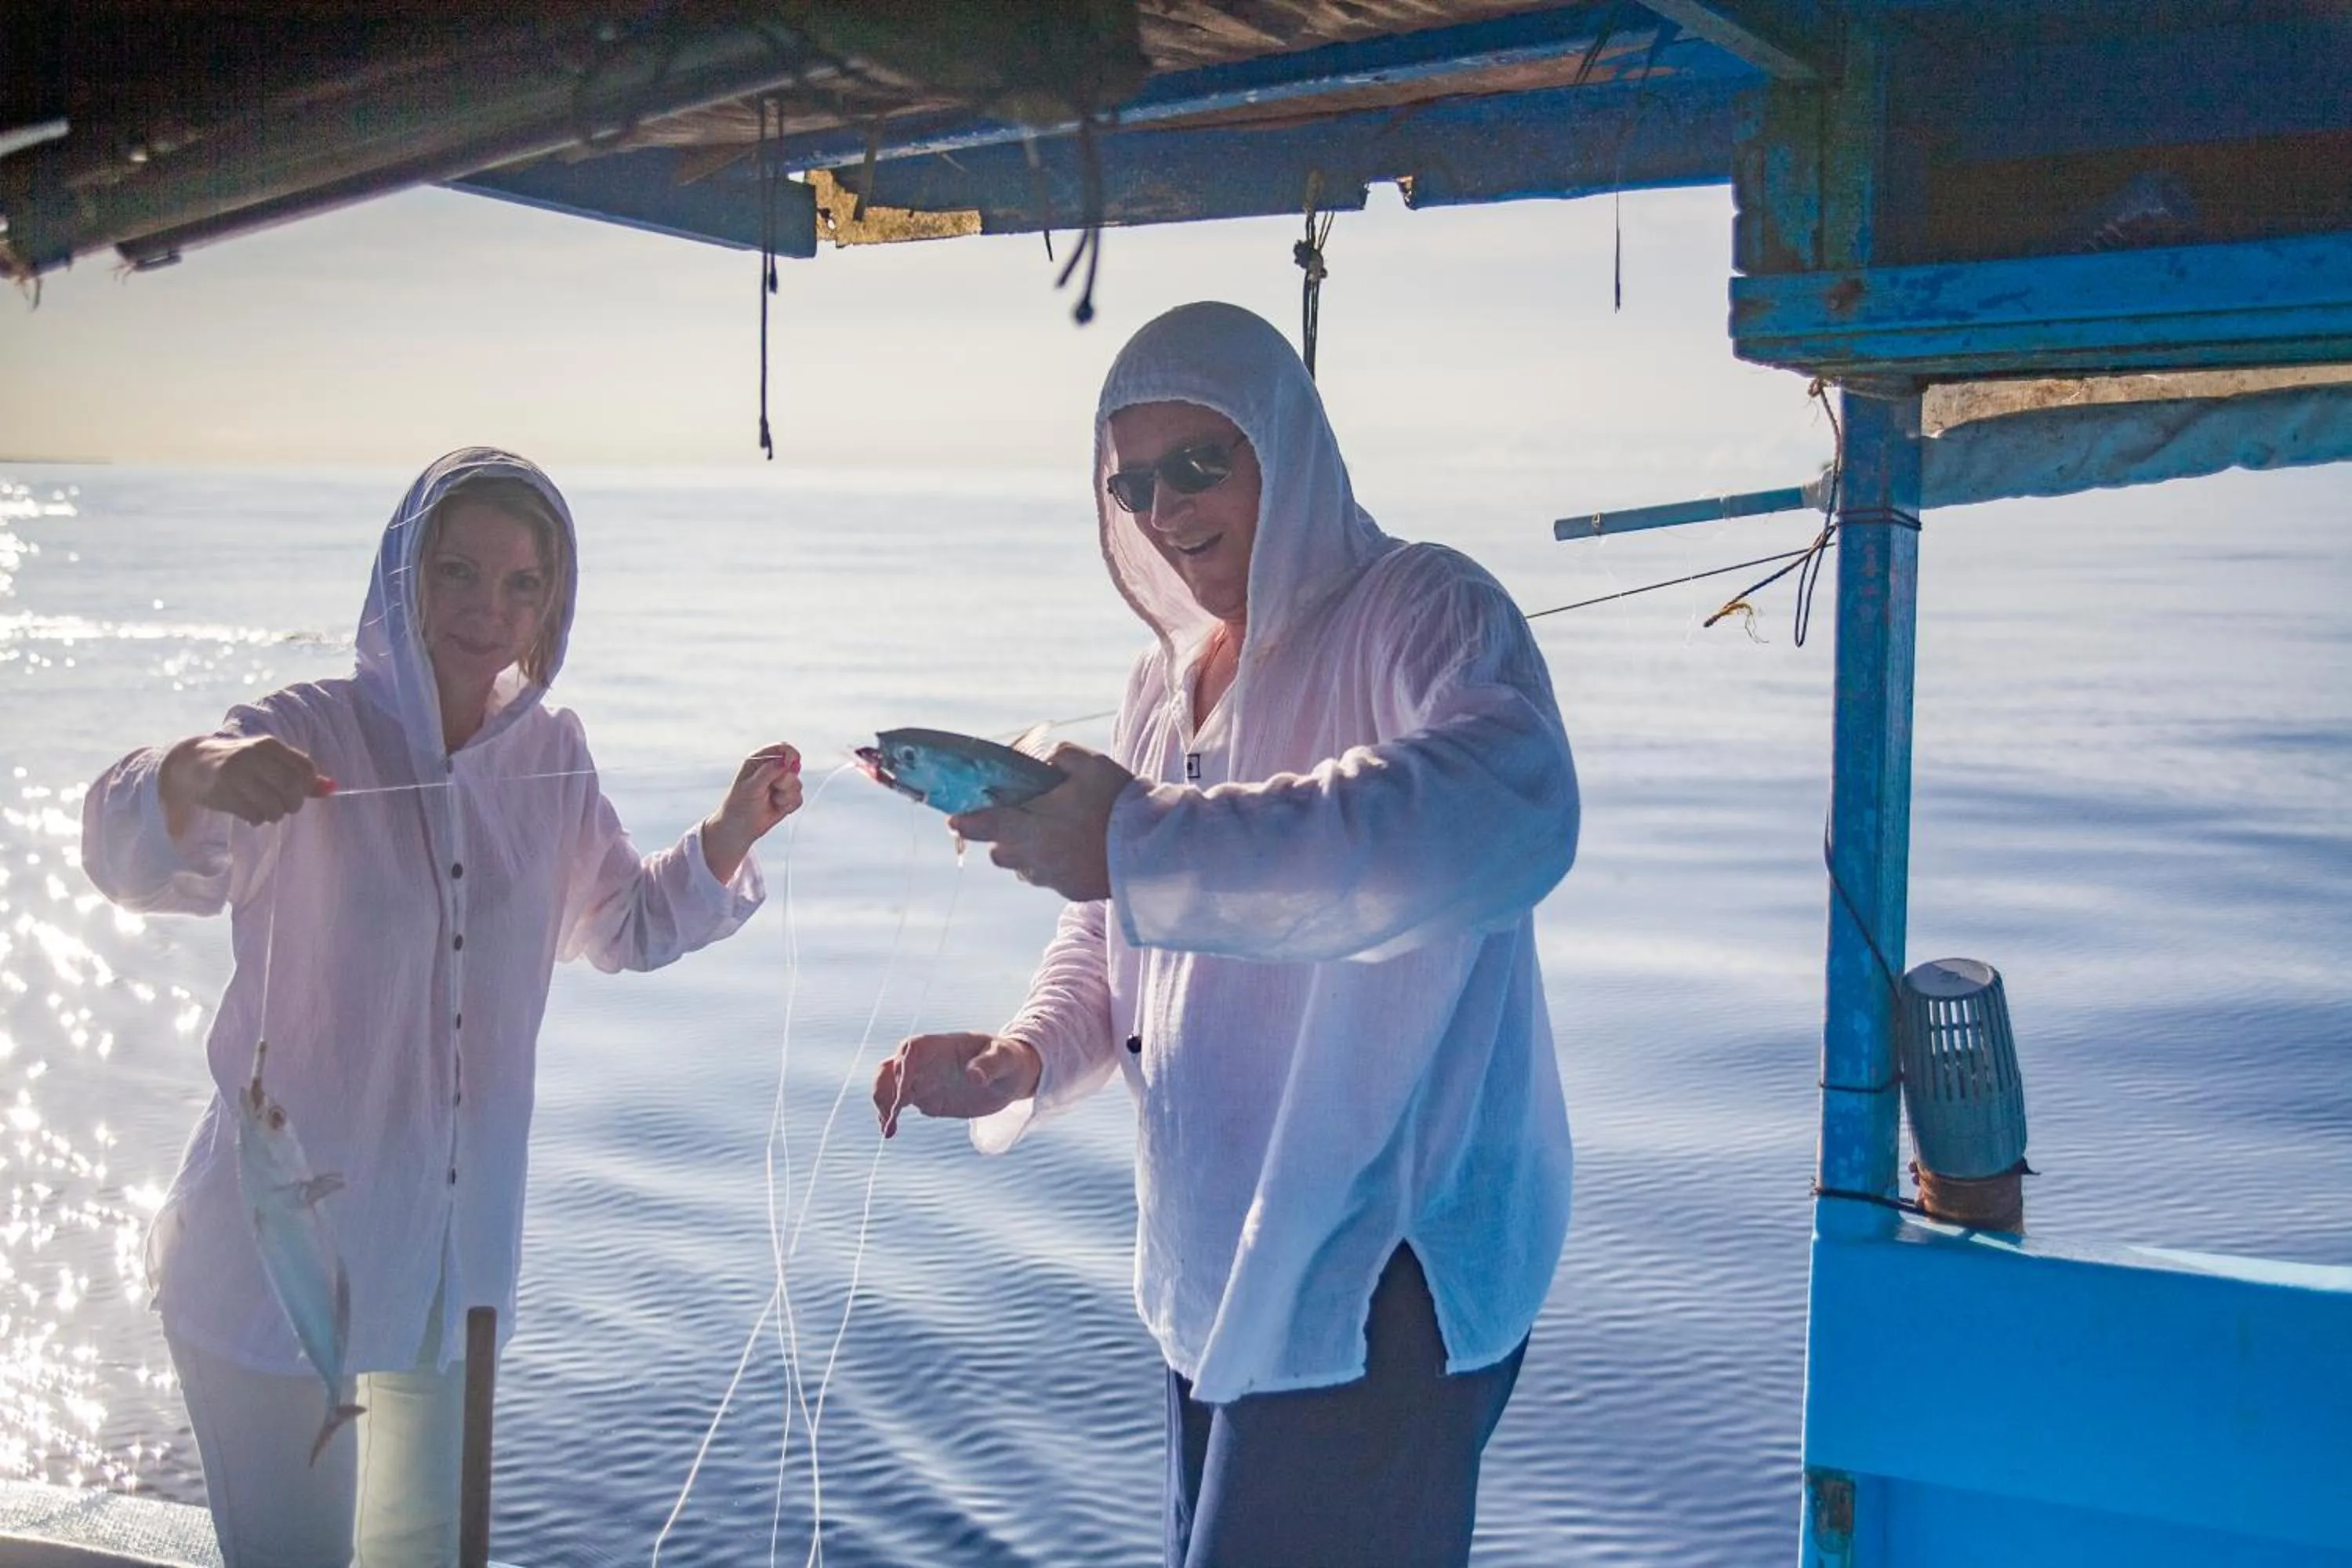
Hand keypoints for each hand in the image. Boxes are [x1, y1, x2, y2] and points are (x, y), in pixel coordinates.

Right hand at [160, 734, 331, 834]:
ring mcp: (236, 773)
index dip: (307, 787)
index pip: (306, 769)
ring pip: (274, 805)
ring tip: (264, 810)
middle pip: (292, 789)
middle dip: (292, 804)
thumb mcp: (268, 762)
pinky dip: (257, 819)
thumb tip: (333, 788)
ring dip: (274, 814)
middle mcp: (253, 756)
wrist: (191, 764)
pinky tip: (249, 813)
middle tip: (282, 806)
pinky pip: (254, 814)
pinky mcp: (222, 791)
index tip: (297, 792)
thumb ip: (299, 775)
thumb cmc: (239, 765)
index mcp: (268, 745)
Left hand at [703, 743, 802, 884]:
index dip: (790, 755)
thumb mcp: (750, 787)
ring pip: (797, 784)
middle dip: (786, 781)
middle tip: (772, 789)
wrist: (739, 829)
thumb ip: (768, 772)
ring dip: (786, 796)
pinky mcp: (787, 798)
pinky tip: (776, 808)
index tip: (790, 766)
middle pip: (794, 766)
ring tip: (771, 801)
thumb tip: (785, 762)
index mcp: (759, 760)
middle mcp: (772, 769)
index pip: (782, 748)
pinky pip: (798, 798)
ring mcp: (780, 784)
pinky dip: (788, 805)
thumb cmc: (739, 805)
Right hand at [873, 1032, 1041, 1137]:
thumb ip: (989, 1066)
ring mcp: (924, 1080)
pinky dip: (890, 1116)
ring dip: (882, 1103)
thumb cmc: (1009, 1059)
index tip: (906, 1095)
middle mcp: (927, 1061)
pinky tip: (890, 1131)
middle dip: (884, 1088)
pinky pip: (899, 1104)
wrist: (1011, 1076)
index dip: (904, 1069)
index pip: (911, 1050)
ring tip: (888, 1127)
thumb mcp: (1005, 1059)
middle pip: (890, 1067)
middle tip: (891, 1113)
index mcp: (942, 1045)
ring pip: (889, 1086)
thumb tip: (973, 1077)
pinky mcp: (926, 1098)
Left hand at [948, 743, 1132, 901]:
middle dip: (1000, 838)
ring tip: (1052, 835)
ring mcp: (1053, 877)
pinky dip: (1053, 865)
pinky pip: (1050, 878)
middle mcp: (1035, 856)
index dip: (966, 822)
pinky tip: (1074, 851)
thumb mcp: (1090, 764)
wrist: (1154, 849)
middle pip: (999, 853)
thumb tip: (1044, 760)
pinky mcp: (1072, 891)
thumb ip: (1059, 757)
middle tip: (1016, 821)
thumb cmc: (1118, 803)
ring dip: (1027, 853)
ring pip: (1024, 868)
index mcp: (1032, 825)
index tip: (954, 819)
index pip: (985, 824)